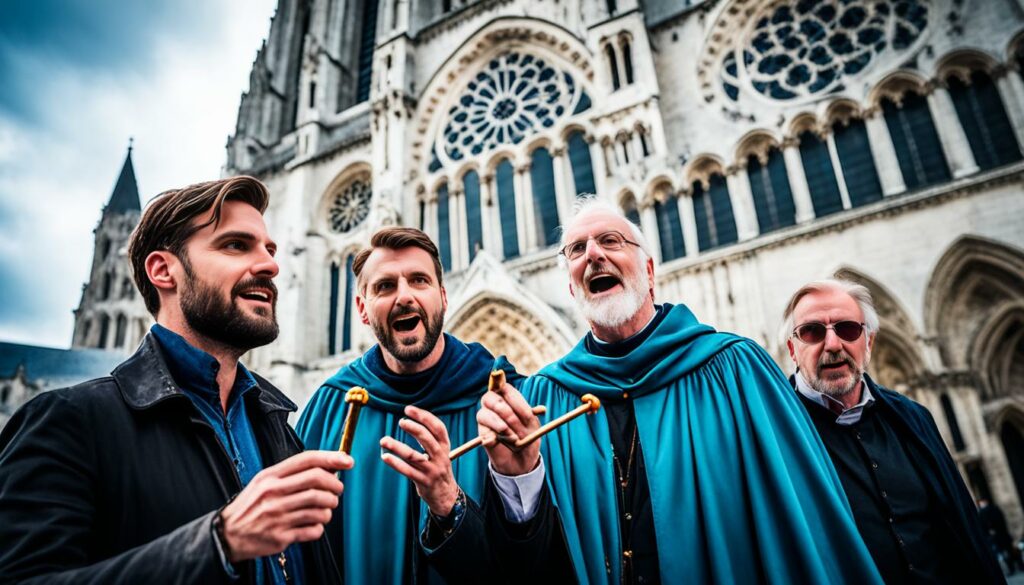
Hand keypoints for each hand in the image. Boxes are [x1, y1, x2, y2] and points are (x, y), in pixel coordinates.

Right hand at [219, 450, 352, 561]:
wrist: (227, 534)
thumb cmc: (252, 505)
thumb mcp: (265, 482)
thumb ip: (293, 474)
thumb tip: (329, 467)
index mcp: (271, 477)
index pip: (307, 460)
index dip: (332, 458)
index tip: (348, 462)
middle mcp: (274, 494)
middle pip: (318, 481)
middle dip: (335, 486)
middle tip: (337, 491)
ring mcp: (277, 516)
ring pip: (320, 507)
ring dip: (329, 509)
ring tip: (324, 510)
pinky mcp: (280, 536)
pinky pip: (313, 530)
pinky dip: (319, 527)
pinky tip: (312, 525)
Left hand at [380, 405, 459, 515]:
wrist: (446, 495)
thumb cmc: (438, 468)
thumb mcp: (440, 452)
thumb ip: (429, 439)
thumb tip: (412, 421)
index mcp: (445, 447)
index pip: (438, 427)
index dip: (424, 416)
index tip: (408, 409)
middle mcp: (441, 457)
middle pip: (428, 439)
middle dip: (414, 428)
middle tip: (401, 422)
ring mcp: (432, 470)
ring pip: (413, 456)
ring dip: (397, 447)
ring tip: (384, 440)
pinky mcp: (424, 482)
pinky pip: (408, 471)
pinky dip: (395, 463)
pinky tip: (384, 456)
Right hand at [477, 382, 540, 476]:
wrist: (523, 461)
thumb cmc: (528, 438)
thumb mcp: (533, 426)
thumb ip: (533, 416)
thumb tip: (542, 409)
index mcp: (507, 398)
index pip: (503, 387)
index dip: (512, 397)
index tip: (523, 408)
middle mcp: (493, 405)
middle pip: (489, 398)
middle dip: (505, 412)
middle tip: (516, 424)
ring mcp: (485, 419)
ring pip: (483, 414)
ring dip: (499, 426)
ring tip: (514, 438)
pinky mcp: (482, 434)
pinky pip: (483, 432)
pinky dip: (494, 438)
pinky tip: (502, 443)